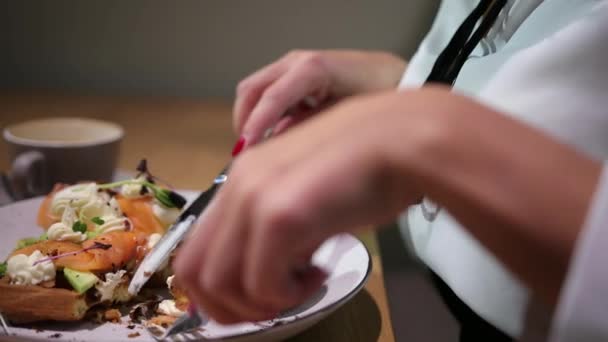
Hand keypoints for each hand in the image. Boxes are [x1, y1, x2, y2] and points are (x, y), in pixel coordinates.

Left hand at [174, 91, 421, 323]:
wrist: (402, 141)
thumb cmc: (365, 168)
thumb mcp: (305, 196)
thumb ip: (277, 227)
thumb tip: (269, 272)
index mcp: (239, 182)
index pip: (194, 251)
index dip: (214, 291)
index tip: (255, 299)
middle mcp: (236, 187)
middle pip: (193, 273)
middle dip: (229, 307)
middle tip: (275, 303)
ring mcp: (254, 198)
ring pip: (220, 284)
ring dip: (260, 302)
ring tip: (301, 285)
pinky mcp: (280, 215)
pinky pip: (262, 283)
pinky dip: (288, 294)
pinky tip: (319, 271)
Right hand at [232, 50, 405, 147]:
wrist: (403, 78)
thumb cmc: (382, 95)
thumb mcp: (347, 117)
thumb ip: (309, 128)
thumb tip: (279, 142)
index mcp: (312, 68)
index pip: (270, 98)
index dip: (254, 126)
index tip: (244, 151)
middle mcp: (298, 62)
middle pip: (251, 89)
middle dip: (245, 121)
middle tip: (247, 152)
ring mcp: (296, 65)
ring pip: (257, 90)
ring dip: (254, 117)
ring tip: (263, 147)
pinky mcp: (300, 75)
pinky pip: (272, 93)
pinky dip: (269, 114)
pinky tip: (282, 134)